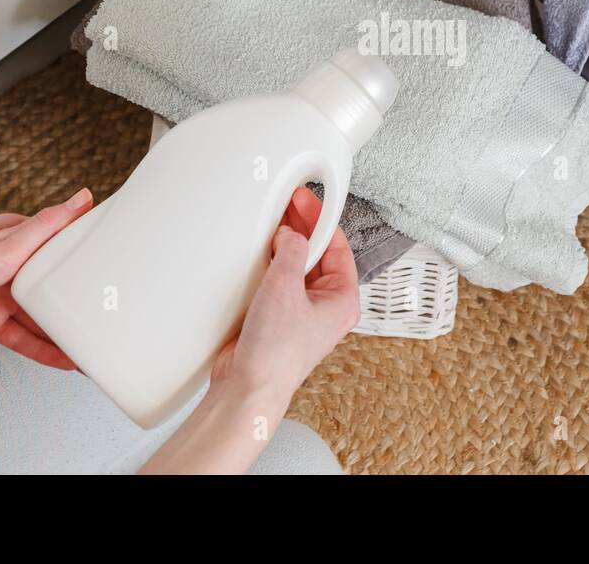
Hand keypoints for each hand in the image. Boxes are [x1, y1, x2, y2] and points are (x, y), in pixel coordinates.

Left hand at [0, 188, 94, 368]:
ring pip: (42, 315)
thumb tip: (83, 198)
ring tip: (90, 344)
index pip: (62, 244)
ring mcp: (2, 294)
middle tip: (106, 313)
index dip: (87, 255)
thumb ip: (49, 225)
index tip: (114, 266)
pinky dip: (44, 349)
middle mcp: (12, 265)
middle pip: (55, 284)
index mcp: (19, 238)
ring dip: (63, 331)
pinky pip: (24, 337)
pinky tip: (63, 359)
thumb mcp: (7, 242)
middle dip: (78, 300)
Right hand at [141, 187, 357, 473]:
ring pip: (295, 266)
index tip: (305, 200)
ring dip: (283, 245)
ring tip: (272, 221)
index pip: (337, 246)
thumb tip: (290, 234)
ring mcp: (301, 312)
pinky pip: (277, 281)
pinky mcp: (277, 317)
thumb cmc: (275, 353)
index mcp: (342, 299)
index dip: (320, 220)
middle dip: (302, 228)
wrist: (246, 389)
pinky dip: (268, 264)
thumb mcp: (285, 287)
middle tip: (288, 203)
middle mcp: (325, 306)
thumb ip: (290, 252)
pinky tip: (257, 251)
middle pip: (317, 254)